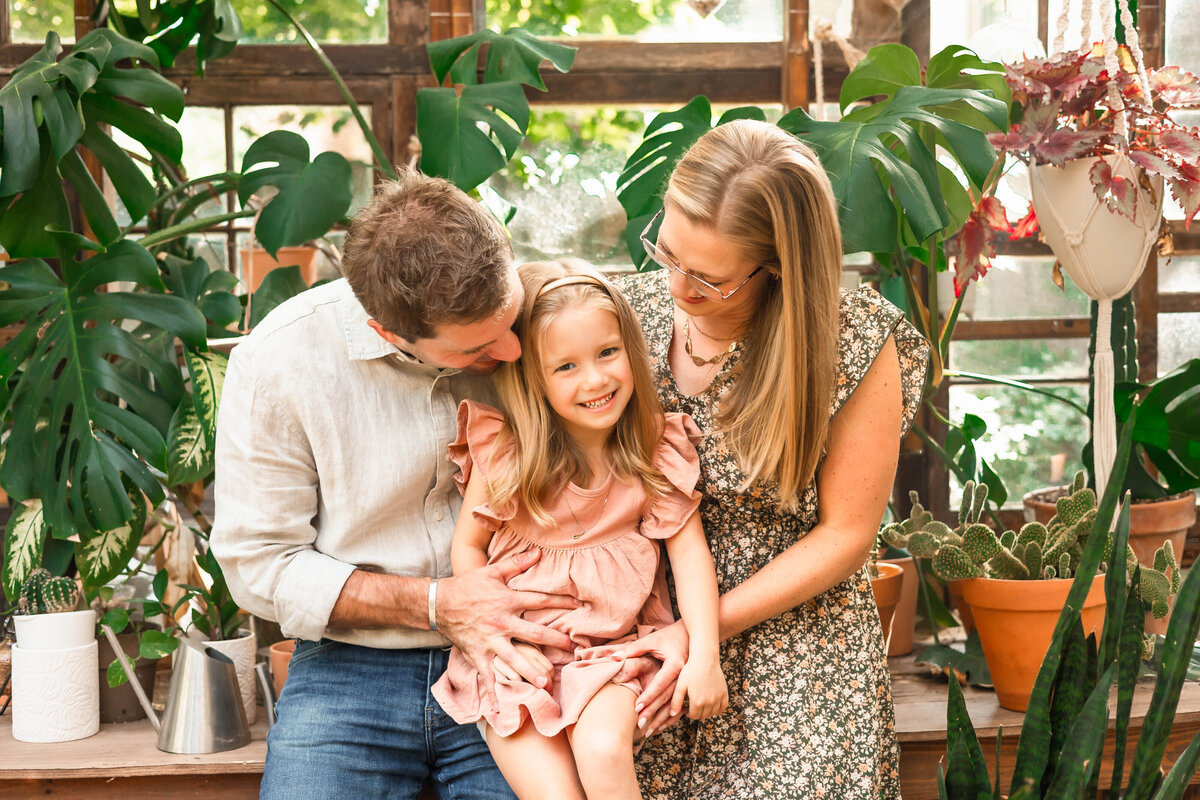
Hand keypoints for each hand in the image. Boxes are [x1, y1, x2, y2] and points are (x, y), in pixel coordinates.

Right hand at [437, 550, 577, 711]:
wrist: (439, 603)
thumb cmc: (467, 586)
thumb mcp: (492, 572)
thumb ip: (517, 563)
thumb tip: (539, 553)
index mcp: (508, 600)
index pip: (540, 601)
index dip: (561, 603)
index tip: (578, 607)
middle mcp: (502, 622)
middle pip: (534, 633)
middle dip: (555, 641)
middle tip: (573, 649)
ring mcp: (490, 640)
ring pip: (514, 659)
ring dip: (530, 671)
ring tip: (546, 682)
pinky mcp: (478, 654)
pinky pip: (487, 675)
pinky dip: (494, 691)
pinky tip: (502, 706)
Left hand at [609, 621, 688, 733]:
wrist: (691, 635)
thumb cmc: (668, 637)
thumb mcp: (651, 641)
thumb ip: (632, 650)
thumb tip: (613, 658)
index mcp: (676, 664)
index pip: (660, 684)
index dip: (648, 696)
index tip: (636, 707)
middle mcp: (684, 676)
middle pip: (668, 698)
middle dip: (653, 712)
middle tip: (640, 724)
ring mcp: (689, 683)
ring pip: (676, 706)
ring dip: (662, 720)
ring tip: (649, 732)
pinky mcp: (690, 688)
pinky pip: (681, 706)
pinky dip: (671, 717)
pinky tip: (662, 726)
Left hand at [673, 654, 727, 719]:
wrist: (704, 659)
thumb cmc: (690, 671)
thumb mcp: (680, 686)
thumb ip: (676, 701)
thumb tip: (672, 714)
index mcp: (697, 702)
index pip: (693, 716)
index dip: (688, 713)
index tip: (686, 707)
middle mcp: (709, 702)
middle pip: (703, 715)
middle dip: (697, 713)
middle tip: (692, 705)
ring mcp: (718, 698)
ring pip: (713, 712)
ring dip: (706, 711)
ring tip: (700, 703)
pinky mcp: (724, 692)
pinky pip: (723, 706)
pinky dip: (718, 708)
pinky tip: (712, 703)